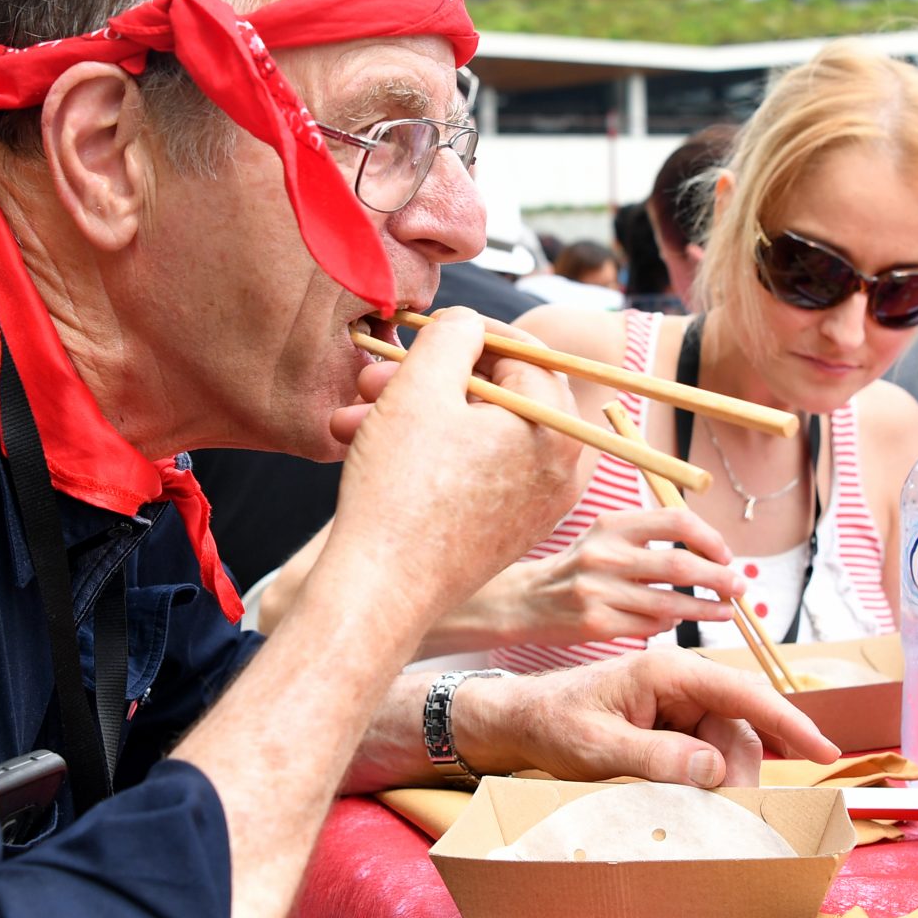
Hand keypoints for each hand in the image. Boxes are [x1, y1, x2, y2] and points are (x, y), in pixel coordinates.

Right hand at [315, 308, 591, 631]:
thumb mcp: (421, 386)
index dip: (468, 333)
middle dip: (433, 380)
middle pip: (502, 395)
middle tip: (376, 379)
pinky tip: (374, 451)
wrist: (381, 591)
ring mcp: (540, 504)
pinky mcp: (511, 529)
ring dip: (418, 417)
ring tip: (352, 419)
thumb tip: (470, 325)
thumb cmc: (401, 490)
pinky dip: (434, 455)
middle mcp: (564, 469)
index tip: (424, 333)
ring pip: (481, 434)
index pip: (525, 353)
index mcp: (558, 428)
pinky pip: (480, 471)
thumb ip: (454, 334)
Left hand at [451, 649, 839, 788]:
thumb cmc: (553, 724)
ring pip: (727, 743)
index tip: (824, 752)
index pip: (745, 693)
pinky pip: (706, 750)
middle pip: (741, 726)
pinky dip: (710, 777)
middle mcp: (679, 680)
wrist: (519, 721)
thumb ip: (657, 757)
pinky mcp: (669, 722)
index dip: (790, 723)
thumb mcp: (599, 747)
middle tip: (733, 816)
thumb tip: (715, 768)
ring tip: (709, 813)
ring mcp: (676, 702)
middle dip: (746, 770)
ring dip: (727, 779)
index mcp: (667, 671)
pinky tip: (701, 801)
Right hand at [491, 508, 744, 645]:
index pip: (676, 521)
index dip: (710, 539)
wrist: (525, 600)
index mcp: (612, 525)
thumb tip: (710, 552)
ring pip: (671, 604)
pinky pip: (649, 627)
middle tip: (741, 588)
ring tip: (726, 611)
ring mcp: (599, 592)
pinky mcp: (596, 624)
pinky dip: (669, 625)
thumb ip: (649, 537)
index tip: (726, 555)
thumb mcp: (606, 537)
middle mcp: (605, 555)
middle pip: (681, 566)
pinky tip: (676, 622)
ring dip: (706, 610)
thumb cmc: (578, 567)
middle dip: (721, 579)